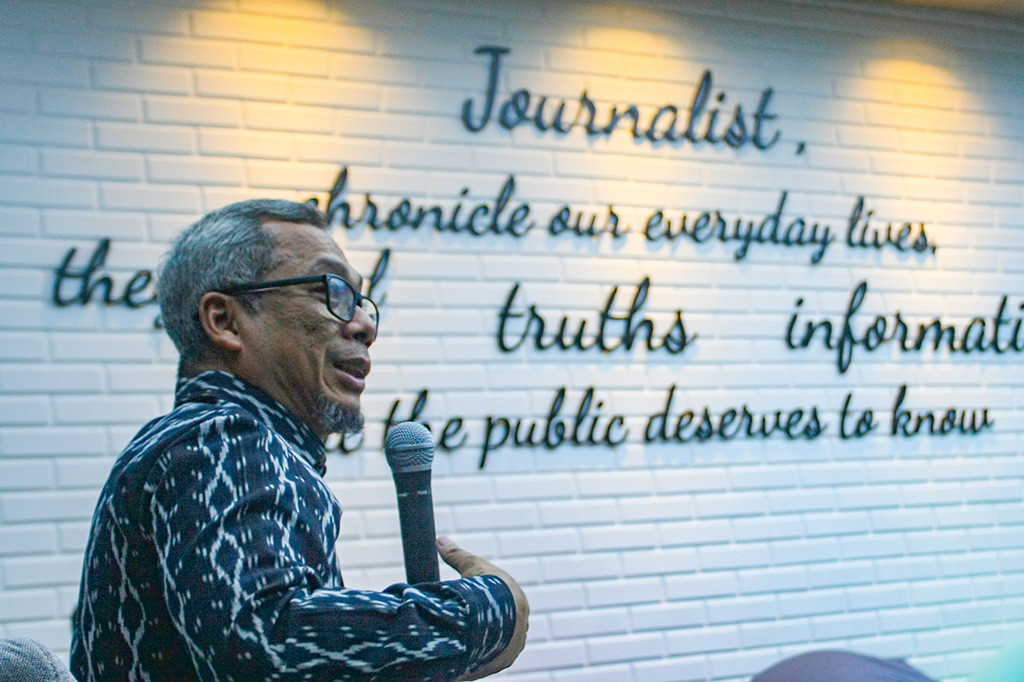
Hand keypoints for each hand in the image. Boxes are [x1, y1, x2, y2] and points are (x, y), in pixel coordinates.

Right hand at [436, 536, 528, 679]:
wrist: (500, 615)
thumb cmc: (489, 588)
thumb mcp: (471, 566)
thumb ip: (456, 555)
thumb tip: (440, 540)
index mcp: (517, 603)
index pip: (504, 607)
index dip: (487, 607)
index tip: (473, 607)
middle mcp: (520, 627)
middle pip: (501, 629)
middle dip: (487, 628)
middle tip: (467, 627)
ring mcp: (512, 647)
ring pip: (497, 647)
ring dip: (483, 645)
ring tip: (464, 642)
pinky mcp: (502, 662)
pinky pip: (490, 661)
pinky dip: (479, 659)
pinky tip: (467, 656)